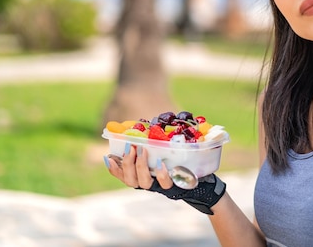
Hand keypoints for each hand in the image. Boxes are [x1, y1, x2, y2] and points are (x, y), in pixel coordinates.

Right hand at [104, 143, 225, 214]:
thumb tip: (143, 124)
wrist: (204, 181)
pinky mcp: (177, 186)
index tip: (108, 155)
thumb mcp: (166, 151)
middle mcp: (150, 184)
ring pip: (144, 183)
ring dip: (140, 166)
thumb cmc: (181, 162)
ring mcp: (162, 187)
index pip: (123, 175)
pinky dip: (161, 174)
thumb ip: (154, 142)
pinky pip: (166, 183)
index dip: (114, 168)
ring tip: (143, 150)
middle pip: (131, 180)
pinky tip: (161, 164)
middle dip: (127, 163)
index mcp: (144, 176)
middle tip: (131, 147)